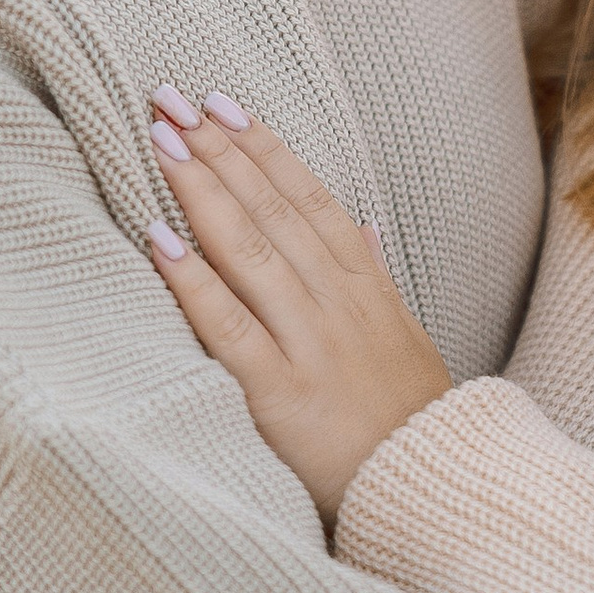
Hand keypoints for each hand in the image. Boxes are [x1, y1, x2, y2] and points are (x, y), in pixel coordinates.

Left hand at [145, 95, 450, 523]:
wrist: (434, 493)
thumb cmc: (410, 421)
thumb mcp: (405, 337)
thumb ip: (376, 278)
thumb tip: (363, 223)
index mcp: (367, 287)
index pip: (309, 199)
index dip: (265, 148)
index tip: (223, 104)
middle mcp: (339, 305)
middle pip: (274, 211)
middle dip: (220, 151)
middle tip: (171, 100)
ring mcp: (311, 346)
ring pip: (251, 252)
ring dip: (203, 192)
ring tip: (161, 142)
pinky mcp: (281, 395)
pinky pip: (230, 329)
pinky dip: (194, 282)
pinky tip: (159, 240)